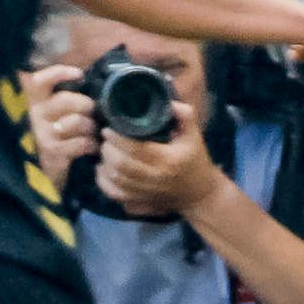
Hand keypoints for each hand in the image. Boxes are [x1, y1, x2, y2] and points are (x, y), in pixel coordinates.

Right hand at [23, 62, 96, 172]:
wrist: (40, 178)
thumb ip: (62, 98)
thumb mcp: (51, 115)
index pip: (38, 80)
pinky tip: (91, 148)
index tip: (79, 74)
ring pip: (76, 121)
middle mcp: (34, 115)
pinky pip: (81, 142)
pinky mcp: (52, 152)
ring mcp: (42, 134)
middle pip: (65, 100)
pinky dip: (91, 145)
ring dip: (90, 128)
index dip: (57, 73)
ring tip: (91, 134)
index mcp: (33, 101)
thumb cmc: (51, 138)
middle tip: (91, 113)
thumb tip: (87, 80)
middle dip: (86, 105)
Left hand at [92, 120, 222, 220]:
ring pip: (115, 179)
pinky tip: (103, 170)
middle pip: (120, 165)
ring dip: (105, 163)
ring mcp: (145, 193)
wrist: (200, 194)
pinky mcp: (139, 202)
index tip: (109, 128)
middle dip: (108, 149)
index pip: (135, 150)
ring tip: (105, 150)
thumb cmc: (195, 161)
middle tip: (105, 138)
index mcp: (167, 161)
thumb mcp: (194, 137)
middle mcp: (154, 179)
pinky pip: (114, 194)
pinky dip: (103, 182)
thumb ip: (184, 117)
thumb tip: (168, 102)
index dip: (117, 138)